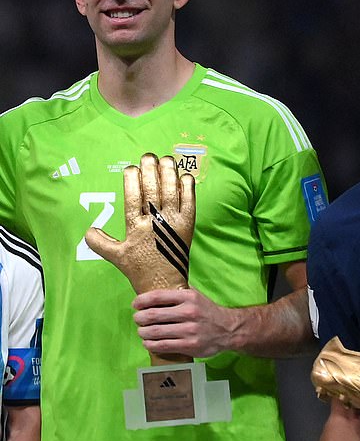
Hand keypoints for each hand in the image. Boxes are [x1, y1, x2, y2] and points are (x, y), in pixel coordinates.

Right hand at [85, 153, 194, 293]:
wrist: (165, 284)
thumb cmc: (140, 269)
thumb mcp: (116, 256)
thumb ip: (100, 243)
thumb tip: (88, 230)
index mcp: (136, 228)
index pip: (133, 198)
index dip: (132, 180)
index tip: (130, 167)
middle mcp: (155, 223)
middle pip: (152, 190)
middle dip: (150, 170)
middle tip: (149, 156)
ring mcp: (174, 223)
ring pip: (171, 192)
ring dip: (169, 173)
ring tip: (166, 159)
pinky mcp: (188, 226)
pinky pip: (190, 202)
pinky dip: (188, 188)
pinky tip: (185, 176)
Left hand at [133, 287, 238, 358]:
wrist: (228, 329)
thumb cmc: (207, 311)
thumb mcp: (196, 295)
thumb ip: (178, 292)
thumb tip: (155, 288)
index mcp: (188, 297)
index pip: (158, 296)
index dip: (141, 301)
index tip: (135, 304)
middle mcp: (188, 312)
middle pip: (153, 315)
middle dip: (139, 318)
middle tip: (138, 319)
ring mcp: (189, 330)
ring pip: (155, 332)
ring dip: (143, 332)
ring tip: (142, 331)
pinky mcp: (189, 345)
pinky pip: (162, 345)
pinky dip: (150, 344)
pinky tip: (148, 342)